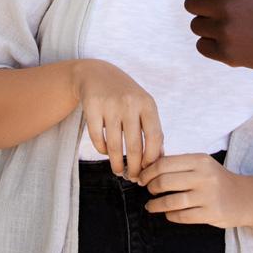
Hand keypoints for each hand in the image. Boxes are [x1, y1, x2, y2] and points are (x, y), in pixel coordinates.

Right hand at [72, 59, 162, 179]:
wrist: (97, 75)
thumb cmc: (127, 96)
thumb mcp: (144, 106)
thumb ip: (152, 129)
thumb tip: (160, 159)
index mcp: (148, 104)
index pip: (155, 138)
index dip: (152, 159)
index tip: (149, 170)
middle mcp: (130, 104)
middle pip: (134, 146)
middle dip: (134, 168)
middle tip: (133, 178)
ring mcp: (110, 106)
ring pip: (114, 147)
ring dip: (117, 164)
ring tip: (119, 172)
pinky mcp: (92, 109)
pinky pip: (98, 140)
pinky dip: (103, 151)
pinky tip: (106, 153)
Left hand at [138, 153, 247, 228]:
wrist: (242, 197)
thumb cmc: (216, 180)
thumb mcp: (202, 165)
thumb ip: (180, 164)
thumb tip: (149, 167)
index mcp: (200, 160)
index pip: (165, 163)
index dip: (149, 171)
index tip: (142, 177)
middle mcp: (204, 176)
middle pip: (164, 181)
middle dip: (150, 187)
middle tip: (147, 190)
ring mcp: (207, 196)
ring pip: (170, 201)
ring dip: (155, 205)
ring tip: (150, 205)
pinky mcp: (210, 213)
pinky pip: (181, 216)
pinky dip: (169, 215)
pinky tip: (167, 213)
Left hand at [143, 0, 252, 73]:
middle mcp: (227, 6)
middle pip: (190, 4)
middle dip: (201, 5)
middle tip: (225, 10)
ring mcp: (226, 31)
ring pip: (195, 25)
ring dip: (208, 25)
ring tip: (235, 27)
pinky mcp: (227, 53)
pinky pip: (202, 46)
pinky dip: (212, 44)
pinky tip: (235, 42)